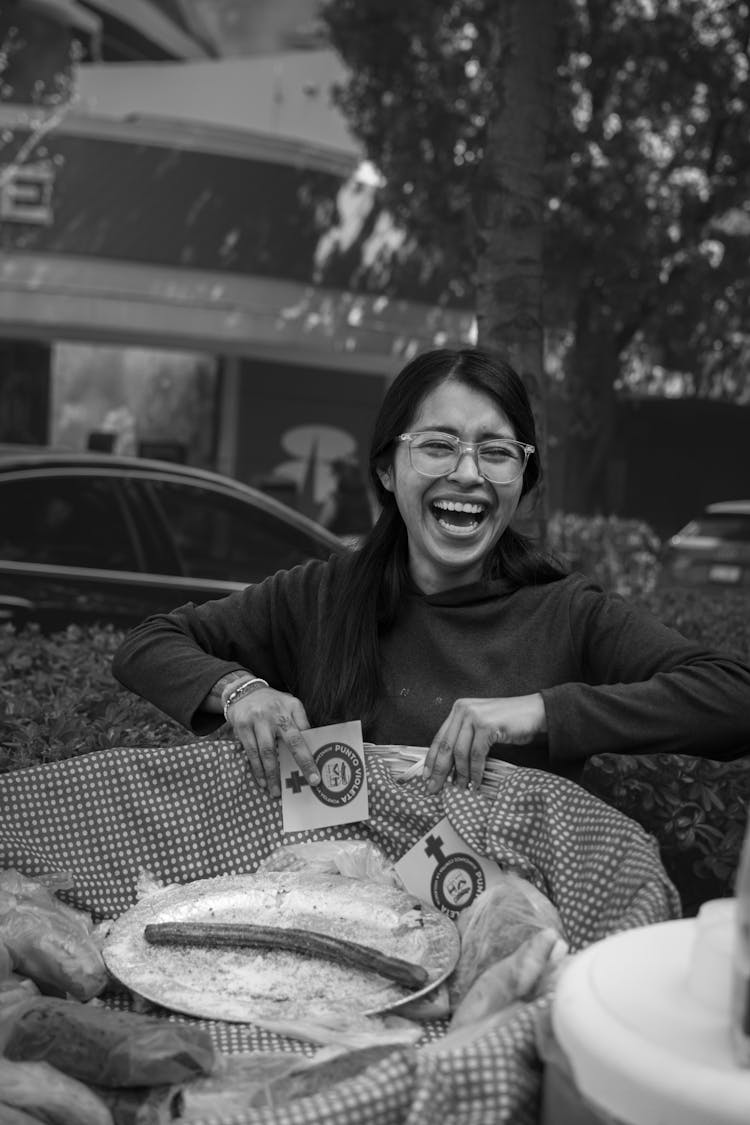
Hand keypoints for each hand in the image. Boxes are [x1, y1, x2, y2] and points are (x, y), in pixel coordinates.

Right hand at [225, 687, 314, 798]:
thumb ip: (299, 722)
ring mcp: (259, 720)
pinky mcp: (243, 727)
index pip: (307, 731)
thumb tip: (312, 748)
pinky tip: (262, 781)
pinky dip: (257, 769)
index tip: (319, 770)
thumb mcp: (289, 704)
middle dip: (303, 763)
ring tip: (277, 791)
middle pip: (292, 741)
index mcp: (292, 707)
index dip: (314, 750)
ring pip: (268, 752)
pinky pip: (251, 752)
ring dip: (273, 774)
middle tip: (311, 781)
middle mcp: (277, 713)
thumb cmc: (271, 703)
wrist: (242, 690)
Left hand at [423, 694, 547, 793]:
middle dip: (440, 771)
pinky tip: (475, 782)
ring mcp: (475, 716)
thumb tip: (448, 766)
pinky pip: (476, 755)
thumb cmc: (510, 722)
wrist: (536, 712)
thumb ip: (464, 738)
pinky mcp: (487, 725)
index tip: (427, 776)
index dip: (432, 759)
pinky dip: (475, 771)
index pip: (439, 737)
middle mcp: (463, 710)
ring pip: (460, 753)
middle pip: (446, 746)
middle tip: (435, 788)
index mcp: (459, 709)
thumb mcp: (481, 726)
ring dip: (460, 774)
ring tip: (461, 788)